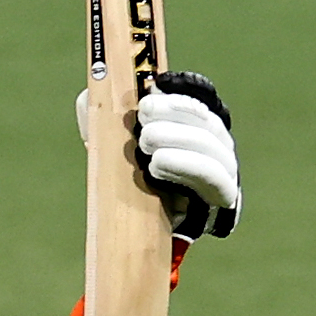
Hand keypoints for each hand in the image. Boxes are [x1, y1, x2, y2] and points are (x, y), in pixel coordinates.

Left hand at [73, 71, 241, 239]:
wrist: (140, 232)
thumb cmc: (128, 180)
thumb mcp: (109, 143)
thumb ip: (99, 115)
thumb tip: (90, 94)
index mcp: (196, 123)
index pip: (202, 94)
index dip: (185, 85)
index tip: (158, 83)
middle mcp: (216, 141)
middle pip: (205, 116)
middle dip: (173, 111)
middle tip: (143, 116)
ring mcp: (225, 167)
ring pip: (210, 142)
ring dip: (177, 137)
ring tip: (145, 142)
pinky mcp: (224, 195)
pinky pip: (213, 174)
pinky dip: (186, 164)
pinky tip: (157, 165)